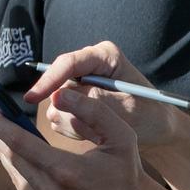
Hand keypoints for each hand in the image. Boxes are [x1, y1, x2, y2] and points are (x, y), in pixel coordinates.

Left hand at [0, 91, 159, 189]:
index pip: (20, 143)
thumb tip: (58, 94)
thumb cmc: (126, 171)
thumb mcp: (121, 134)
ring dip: (2, 152)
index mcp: (66, 173)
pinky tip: (16, 160)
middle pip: (11, 158)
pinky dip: (19, 175)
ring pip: (14, 176)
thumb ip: (91, 110)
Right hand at [23, 42, 188, 151]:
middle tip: (93, 130)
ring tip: (99, 133)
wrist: (157, 129)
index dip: (48, 80)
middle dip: (69, 111)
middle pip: (58, 85)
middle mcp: (88, 65)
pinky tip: (94, 133)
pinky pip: (60, 115)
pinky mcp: (75, 99)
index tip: (32, 98)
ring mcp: (80, 83)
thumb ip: (93, 102)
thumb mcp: (127, 108)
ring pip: (56, 104)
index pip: (68, 63)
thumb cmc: (150, 115)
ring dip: (74, 123)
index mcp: (104, 56)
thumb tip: (59, 100)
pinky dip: (73, 129)